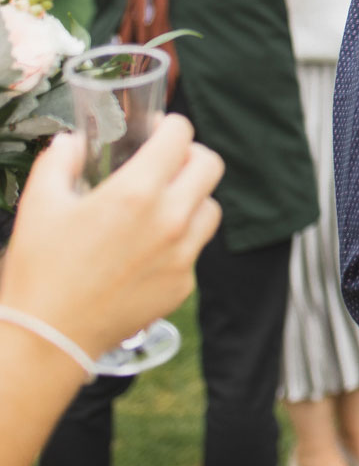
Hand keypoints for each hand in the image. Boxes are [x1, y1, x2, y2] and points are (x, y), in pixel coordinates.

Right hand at [0, 117, 222, 355]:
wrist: (48, 339)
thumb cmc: (40, 272)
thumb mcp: (39, 205)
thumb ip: (59, 161)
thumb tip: (72, 140)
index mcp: (137, 192)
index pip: (180, 136)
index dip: (170, 126)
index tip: (157, 130)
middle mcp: (170, 220)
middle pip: (210, 166)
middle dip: (190, 156)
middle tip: (167, 162)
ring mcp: (183, 254)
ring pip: (210, 207)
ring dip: (192, 198)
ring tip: (161, 204)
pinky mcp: (184, 284)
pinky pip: (196, 249)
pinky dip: (181, 241)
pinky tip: (149, 248)